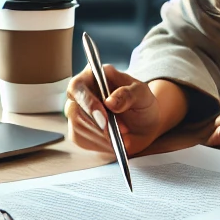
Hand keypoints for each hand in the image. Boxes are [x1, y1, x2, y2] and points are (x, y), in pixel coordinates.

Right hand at [65, 66, 183, 155]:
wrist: (146, 124)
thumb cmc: (142, 103)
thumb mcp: (142, 94)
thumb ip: (128, 94)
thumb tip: (110, 101)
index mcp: (94, 76)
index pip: (78, 86)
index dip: (87, 102)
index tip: (104, 118)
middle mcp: (82, 92)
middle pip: (73, 109)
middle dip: (95, 125)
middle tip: (115, 133)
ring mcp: (78, 112)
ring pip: (76, 126)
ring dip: (99, 136)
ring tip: (119, 136)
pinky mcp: (79, 129)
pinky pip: (79, 139)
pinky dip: (96, 144)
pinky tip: (111, 142)